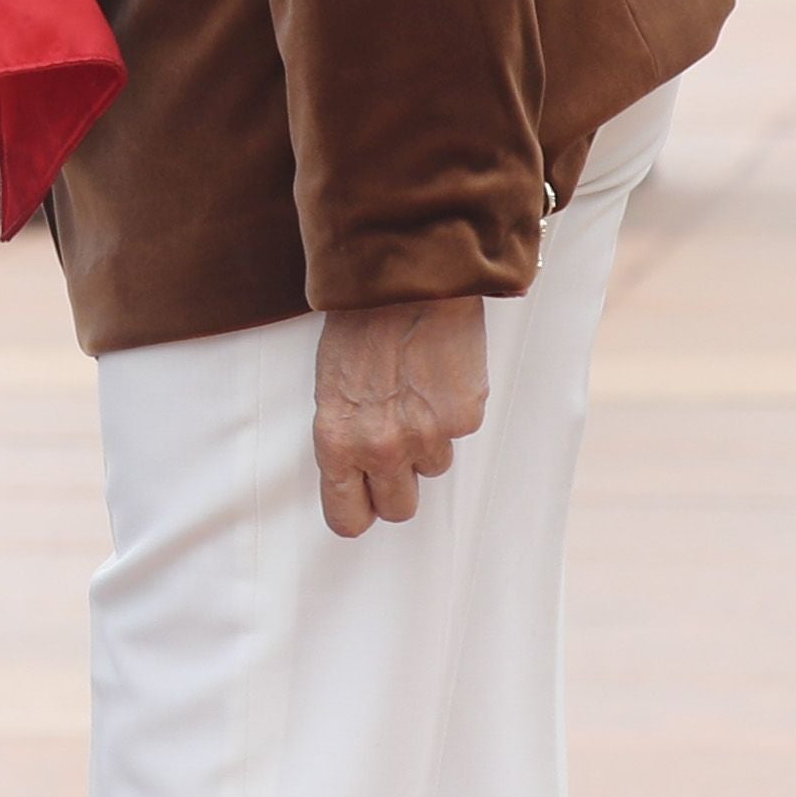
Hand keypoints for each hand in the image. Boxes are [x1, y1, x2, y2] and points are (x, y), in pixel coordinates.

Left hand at [313, 295, 491, 537]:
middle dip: (397, 484)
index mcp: (337, 441)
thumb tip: (359, 467)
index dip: (357, 510)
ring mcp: (427, 437)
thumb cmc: (357, 322)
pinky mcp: (465, 419)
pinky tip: (437, 374)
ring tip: (413, 391)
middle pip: (398, 509)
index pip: (347, 518)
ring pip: (432, 467)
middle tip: (395, 446)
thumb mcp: (330, 384)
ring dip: (426, 441)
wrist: (405, 278)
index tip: (362, 501)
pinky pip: (459, 433)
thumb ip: (345, 434)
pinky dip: (452, 411)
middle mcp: (381, 448)